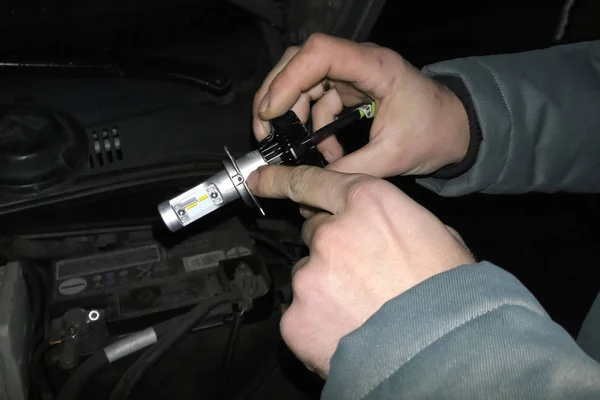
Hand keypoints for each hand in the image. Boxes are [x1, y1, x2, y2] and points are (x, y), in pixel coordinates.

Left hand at [247, 165, 474, 376]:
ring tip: (361, 308)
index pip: (311, 181)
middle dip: (333, 248)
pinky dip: (317, 320)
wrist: (445, 354)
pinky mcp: (296, 316)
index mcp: (367, 204)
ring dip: (326, 286)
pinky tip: (346, 330)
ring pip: (308, 274)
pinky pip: (300, 311)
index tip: (260, 179)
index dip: (281, 179)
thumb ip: (392, 219)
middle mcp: (331, 233)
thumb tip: (378, 227)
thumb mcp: (436, 235)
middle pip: (315, 233)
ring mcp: (309, 275)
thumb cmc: (450, 295)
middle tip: (364, 273)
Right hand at [252, 33, 469, 176]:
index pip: (319, 53)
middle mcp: (359, 63)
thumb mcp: (392, 156)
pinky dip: (312, 128)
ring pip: (303, 82)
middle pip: (300, 62)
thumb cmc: (434, 132)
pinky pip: (317, 103)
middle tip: (264, 130)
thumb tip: (312, 184)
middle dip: (276, 95)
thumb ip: (349, 169)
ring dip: (292, 116)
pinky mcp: (349, 91)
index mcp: (375, 67)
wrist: (454, 129)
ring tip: (294, 149)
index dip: (288, 79)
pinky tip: (324, 154)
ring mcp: (351, 75)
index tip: (271, 112)